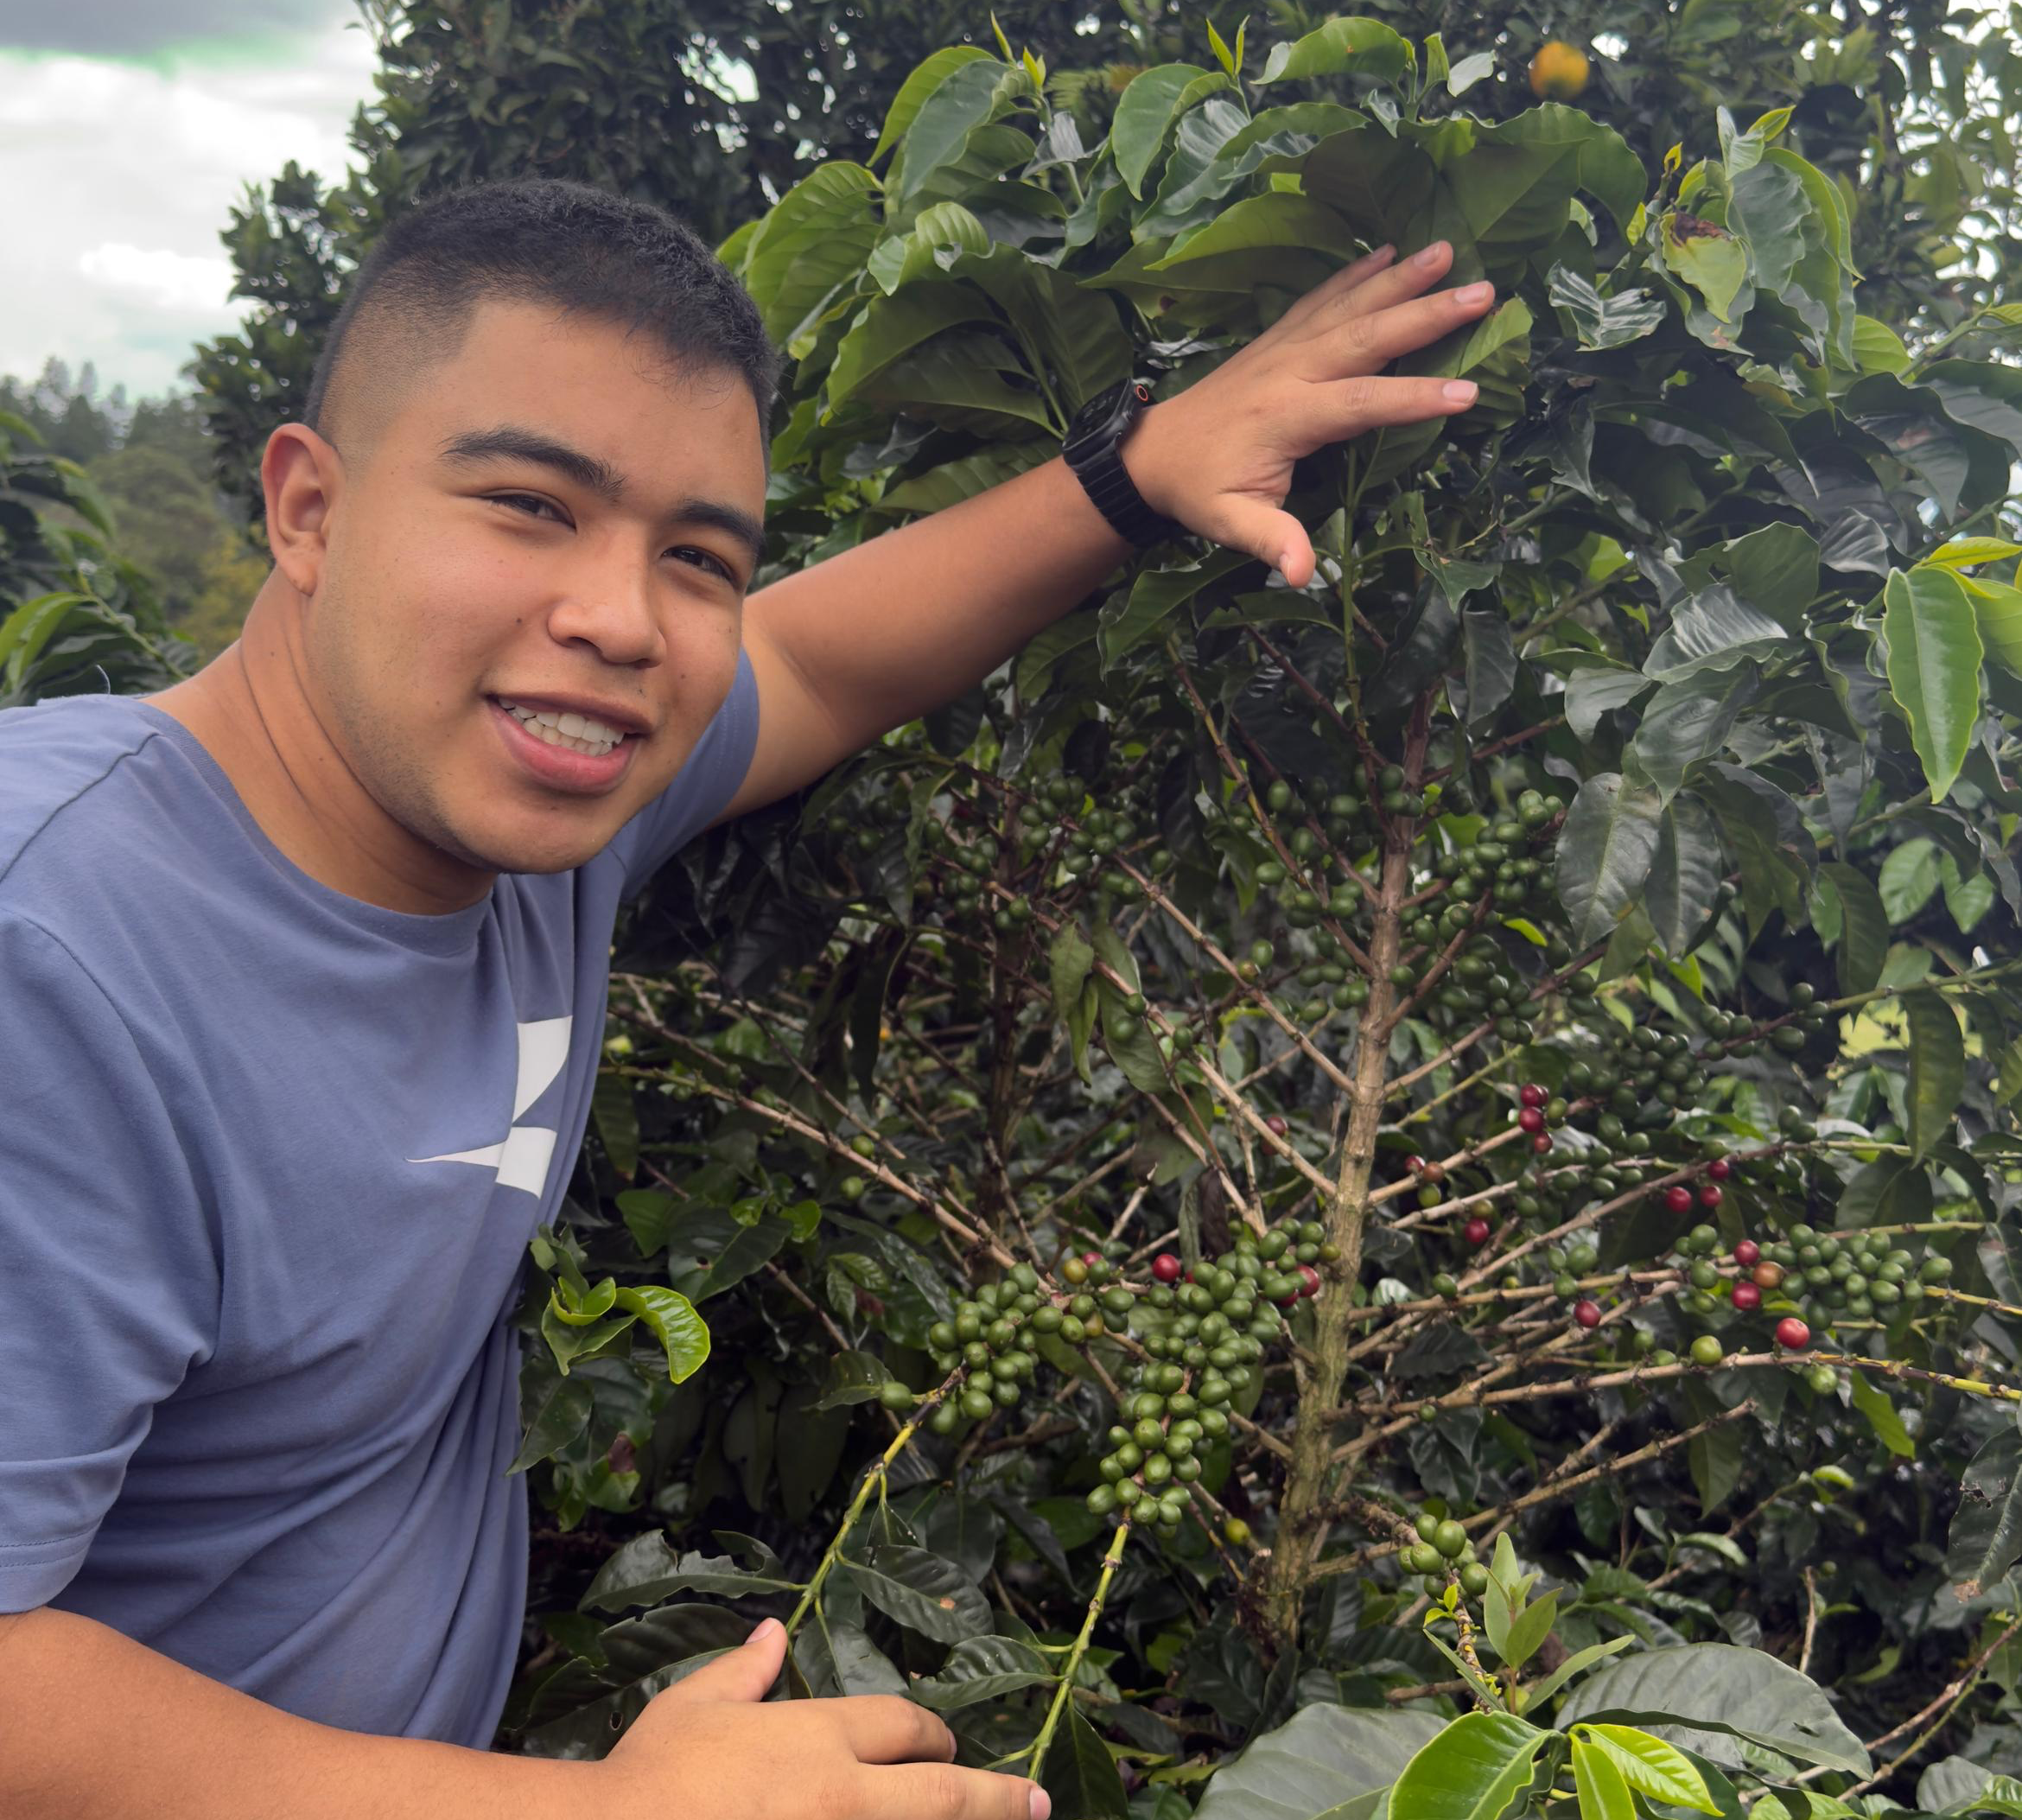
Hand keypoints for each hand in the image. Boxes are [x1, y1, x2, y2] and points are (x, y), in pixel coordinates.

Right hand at [598, 1618, 1049, 1819]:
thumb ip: (742, 1671)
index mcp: (817, 1738)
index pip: (905, 1726)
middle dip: (999, 1798)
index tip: (948, 1740)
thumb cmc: (648, 1779)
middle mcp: (844, 1798)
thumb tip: (772, 1633)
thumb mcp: (691, 1707)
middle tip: (1038, 1804)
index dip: (933, 1731)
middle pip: (947, 1794)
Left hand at [1121, 240, 1494, 587]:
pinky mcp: (1277, 338)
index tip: (1469, 392)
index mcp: (1287, 416)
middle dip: (1425, 314)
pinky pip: (1321, 298)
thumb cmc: (1199, 491)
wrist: (1152, 453)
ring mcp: (1283, 346)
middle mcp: (1290, 370)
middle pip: (1366, 336)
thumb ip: (1272, 540)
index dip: (1414, 398)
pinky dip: (1356, 273)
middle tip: (1483, 292)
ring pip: (1348, 305)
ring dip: (1400, 278)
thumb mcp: (1230, 524)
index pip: (1362, 403)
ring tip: (1448, 249)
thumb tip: (1303, 573)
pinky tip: (1390, 251)